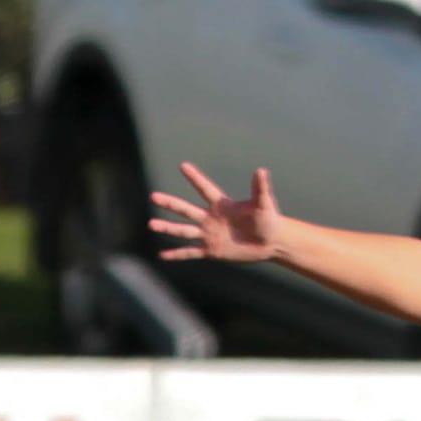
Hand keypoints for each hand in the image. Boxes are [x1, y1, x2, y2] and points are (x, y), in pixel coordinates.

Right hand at [150, 163, 282, 262]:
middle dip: (170, 203)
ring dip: (167, 228)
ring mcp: (209, 234)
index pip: (205, 189)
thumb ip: (260, 189)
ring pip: (184, 231)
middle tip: (153, 196)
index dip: (195, 178)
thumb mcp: (264, 204)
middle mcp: (211, 218)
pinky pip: (190, 252)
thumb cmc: (268, 220)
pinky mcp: (211, 250)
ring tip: (151, 224)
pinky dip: (176, 254)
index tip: (183, 165)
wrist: (270, 242)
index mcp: (222, 205)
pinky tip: (162, 255)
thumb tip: (261, 170)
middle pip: (187, 210)